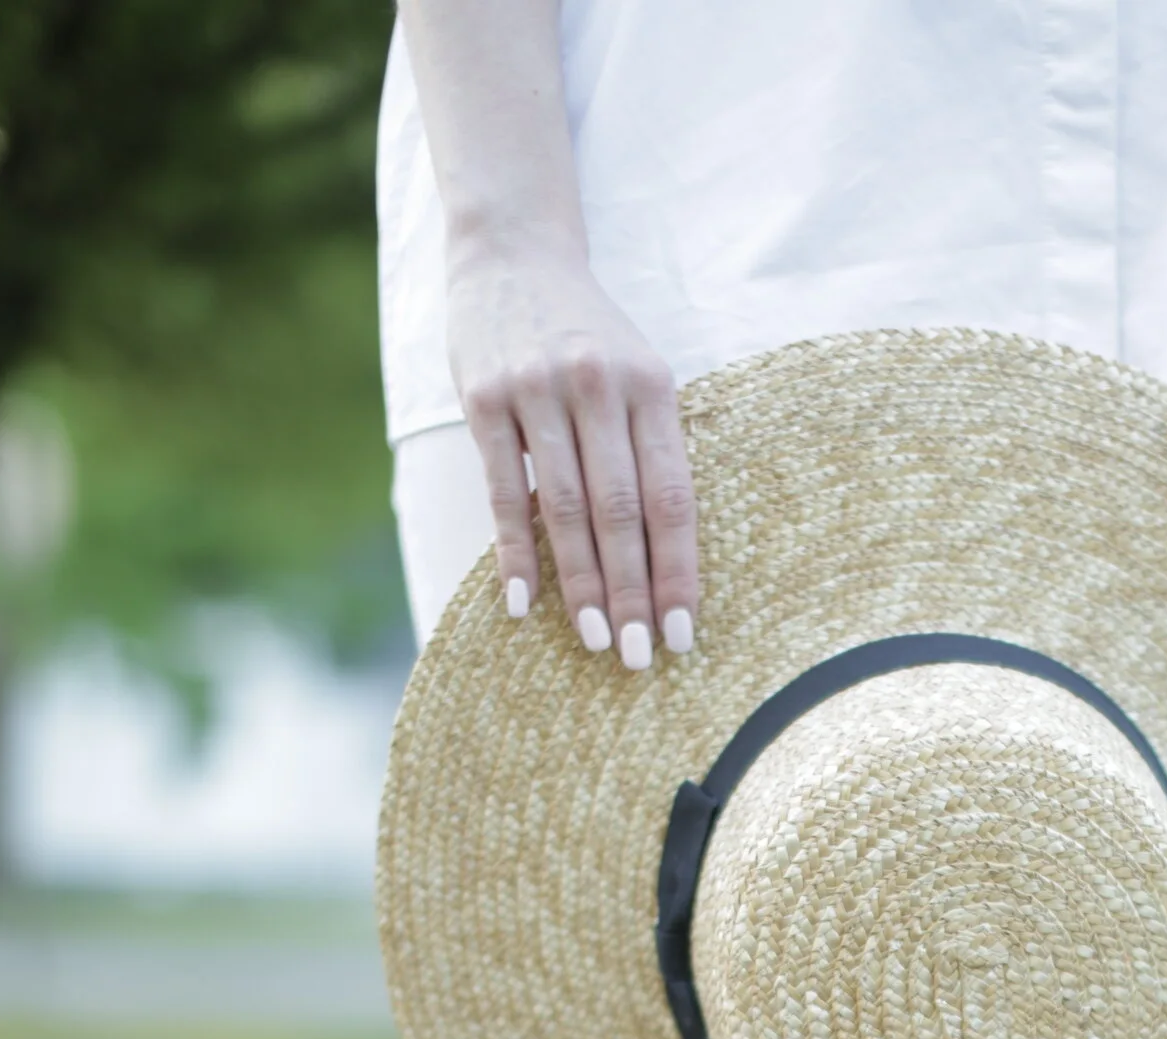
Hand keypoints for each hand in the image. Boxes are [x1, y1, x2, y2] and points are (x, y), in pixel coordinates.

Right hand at [445, 243, 697, 661]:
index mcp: (652, 386)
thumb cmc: (586, 334)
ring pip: (566, 508)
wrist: (512, 251)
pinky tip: (522, 602)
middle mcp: (599, 385)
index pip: (670, 498)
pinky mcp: (484, 396)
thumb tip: (662, 562)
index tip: (682, 633)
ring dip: (580, 585)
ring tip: (596, 642)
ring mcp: (537, 389)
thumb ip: (649, 452)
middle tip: (638, 658)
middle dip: (632, 593)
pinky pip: (504, 490)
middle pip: (621, 512)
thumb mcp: (636, 375)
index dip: (677, 571)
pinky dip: (514, 551)